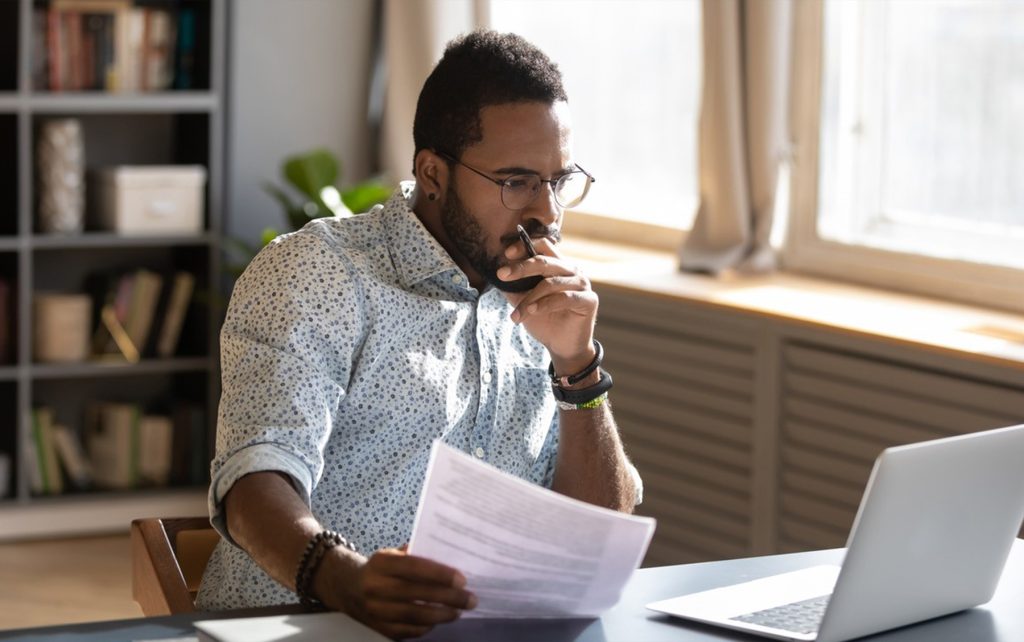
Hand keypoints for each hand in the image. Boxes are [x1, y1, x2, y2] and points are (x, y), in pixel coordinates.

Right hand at [319, 547, 476, 638]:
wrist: (346, 587)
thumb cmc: (379, 568)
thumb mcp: (392, 554)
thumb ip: (416, 555)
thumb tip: (450, 557)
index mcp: (381, 563)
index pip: (414, 568)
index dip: (439, 574)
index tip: (462, 579)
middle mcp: (375, 587)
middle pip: (417, 594)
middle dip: (448, 598)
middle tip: (471, 599)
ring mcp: (375, 610)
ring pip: (414, 616)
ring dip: (441, 616)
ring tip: (458, 612)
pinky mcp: (378, 628)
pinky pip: (407, 631)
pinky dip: (426, 627)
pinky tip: (439, 620)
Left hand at [497, 238, 597, 373]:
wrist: (561, 346)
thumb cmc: (544, 321)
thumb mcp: (524, 301)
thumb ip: (514, 287)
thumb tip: (497, 275)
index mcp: (558, 266)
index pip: (544, 246)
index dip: (525, 245)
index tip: (507, 254)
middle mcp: (572, 270)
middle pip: (545, 261)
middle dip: (521, 268)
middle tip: (502, 275)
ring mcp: (582, 284)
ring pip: (551, 283)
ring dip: (529, 298)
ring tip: (516, 314)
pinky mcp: (588, 300)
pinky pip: (563, 298)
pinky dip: (544, 304)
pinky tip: (531, 311)